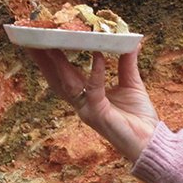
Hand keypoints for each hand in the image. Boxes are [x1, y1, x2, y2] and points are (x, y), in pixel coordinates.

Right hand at [21, 44, 158, 162]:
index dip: (50, 59)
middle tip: (32, 39)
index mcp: (85, 96)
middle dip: (43, 60)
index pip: (63, 75)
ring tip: (52, 44)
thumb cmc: (139, 118)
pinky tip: (97, 55)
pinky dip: (95, 72)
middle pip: (56, 79)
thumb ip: (126, 63)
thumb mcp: (131, 84)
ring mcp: (87, 109)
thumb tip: (131, 41)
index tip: (42, 40)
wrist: (149, 142)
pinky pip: (94, 89)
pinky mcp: (98, 114)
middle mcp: (81, 103)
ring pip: (67, 83)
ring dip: (58, 63)